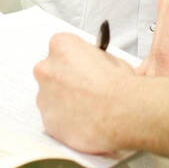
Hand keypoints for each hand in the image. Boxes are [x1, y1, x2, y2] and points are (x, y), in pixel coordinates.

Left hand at [34, 33, 135, 153]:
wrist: (124, 114)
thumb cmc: (119, 87)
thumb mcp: (110, 57)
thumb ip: (90, 58)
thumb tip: (91, 64)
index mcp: (61, 46)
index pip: (60, 48)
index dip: (74, 59)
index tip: (81, 66)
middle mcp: (47, 70)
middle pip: (51, 72)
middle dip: (65, 80)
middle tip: (85, 88)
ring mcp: (44, 96)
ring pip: (50, 97)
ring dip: (65, 101)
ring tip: (88, 107)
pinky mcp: (48, 121)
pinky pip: (54, 119)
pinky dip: (66, 121)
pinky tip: (84, 120)